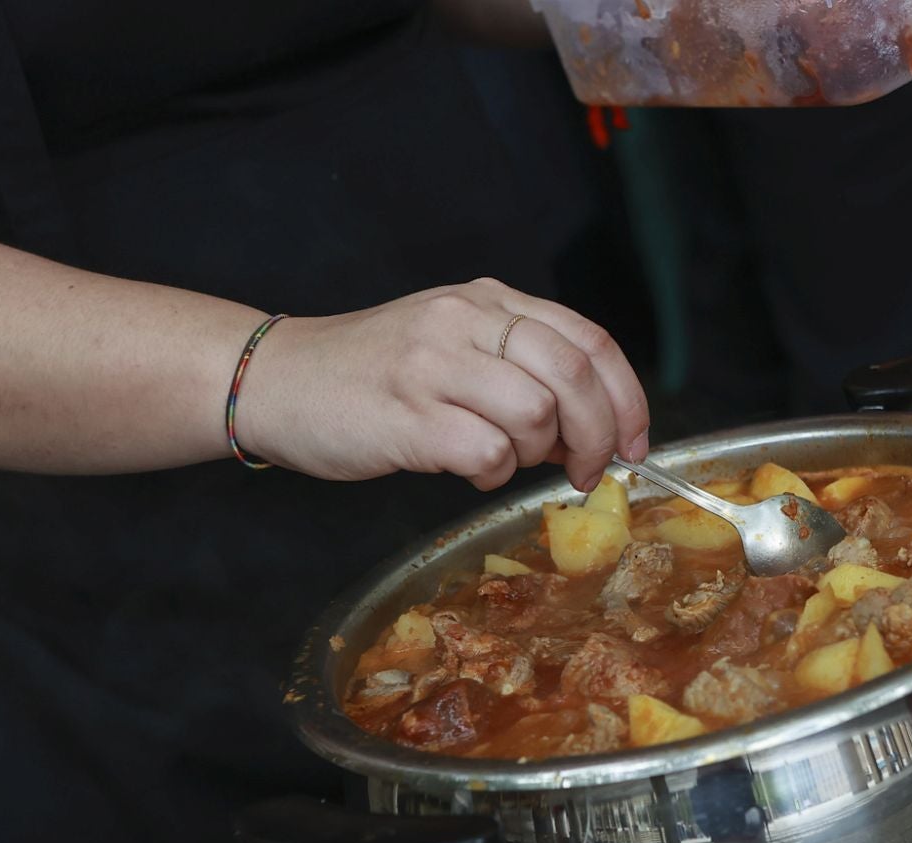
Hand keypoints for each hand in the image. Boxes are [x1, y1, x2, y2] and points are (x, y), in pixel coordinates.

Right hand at [238, 278, 649, 490]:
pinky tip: (469, 469)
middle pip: (575, 378)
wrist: (277, 380)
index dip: (627, 399)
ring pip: (537, 413)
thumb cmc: (372, 375)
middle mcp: (466, 321)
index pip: (590, 341)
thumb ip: (519, 367)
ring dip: (537, 454)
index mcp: (488, 300)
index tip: (634, 444)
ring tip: (504, 460)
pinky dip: (493, 473)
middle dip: (597, 437)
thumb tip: (591, 427)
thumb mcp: (453, 343)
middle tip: (583, 471)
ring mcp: (435, 364)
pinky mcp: (408, 414)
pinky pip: (488, 451)